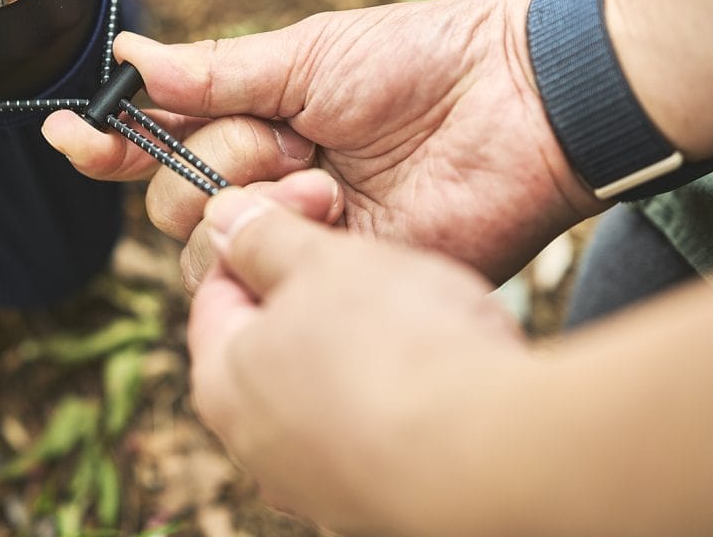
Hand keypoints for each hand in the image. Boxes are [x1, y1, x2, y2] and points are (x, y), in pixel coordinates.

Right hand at [43, 0, 601, 282]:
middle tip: (286, 138)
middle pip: (169, 199)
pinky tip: (334, 208)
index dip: (107, 143)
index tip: (67, 132)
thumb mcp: (306, 53)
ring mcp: (295, 233)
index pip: (158, 142)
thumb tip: (127, 57)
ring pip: (202, 246)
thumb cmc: (421, 60)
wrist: (519, 105)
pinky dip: (281, 240)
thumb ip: (212, 71)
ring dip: (250, 202)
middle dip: (211, 166)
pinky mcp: (330, 277)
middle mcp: (264, 181)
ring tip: (326, 176)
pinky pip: (260, 278)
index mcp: (255, 120)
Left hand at [188, 186, 528, 533]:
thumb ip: (264, 237)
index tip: (311, 208)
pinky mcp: (369, 505)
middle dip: (309, 293)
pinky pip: (367, 430)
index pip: (217, 289)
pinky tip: (431, 371)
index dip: (261, 236)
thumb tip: (224, 219)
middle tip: (364, 260)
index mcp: (221, 380)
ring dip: (353, 344)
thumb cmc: (397, 347)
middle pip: (267, 343)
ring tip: (409, 313)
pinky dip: (388, 396)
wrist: (494, 456)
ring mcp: (310, 483)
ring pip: (318, 388)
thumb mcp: (322, 262)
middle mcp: (253, 444)